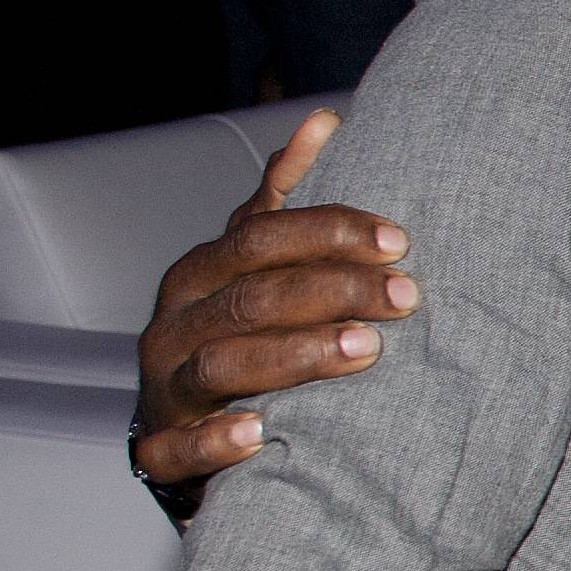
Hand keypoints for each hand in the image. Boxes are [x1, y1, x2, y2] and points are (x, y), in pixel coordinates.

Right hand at [133, 111, 414, 492]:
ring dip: (297, 355)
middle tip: (407, 297)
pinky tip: (262, 433)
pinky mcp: (163, 450)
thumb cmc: (235, 333)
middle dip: (333, 292)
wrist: (184, 429)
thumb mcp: (254, 265)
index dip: (329, 234)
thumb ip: (284, 201)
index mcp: (202, 273)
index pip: (260, 238)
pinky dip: (217, 440)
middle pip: (250, 297)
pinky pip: (180, 447)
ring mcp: (166, 387)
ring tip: (365, 350)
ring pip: (222, 363)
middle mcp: (177, 324)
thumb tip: (324, 120)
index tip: (401, 241)